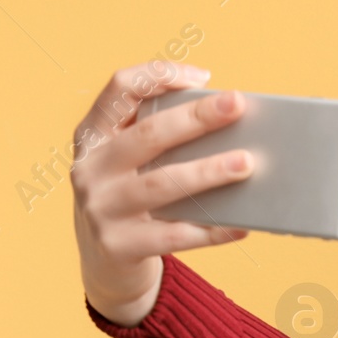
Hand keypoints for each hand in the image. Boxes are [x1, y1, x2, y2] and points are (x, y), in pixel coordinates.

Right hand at [72, 62, 254, 326]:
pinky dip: (210, 230)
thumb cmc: (131, 199)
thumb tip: (227, 125)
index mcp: (92, 136)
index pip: (120, 88)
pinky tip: (239, 224)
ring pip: (161, 184)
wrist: (105, 263)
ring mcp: (101, 209)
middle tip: (237, 106)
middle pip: (147, 135)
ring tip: (246, 163)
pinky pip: (173, 236)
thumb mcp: (127, 163)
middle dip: (195, 118)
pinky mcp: (119, 246)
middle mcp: (90, 169)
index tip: (204, 77)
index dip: (160, 75)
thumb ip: (158, 140)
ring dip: (207, 172)